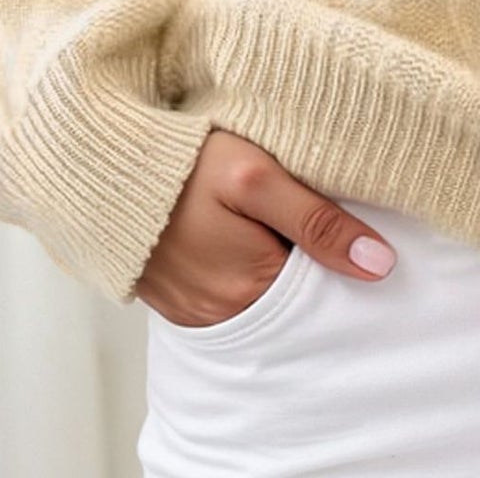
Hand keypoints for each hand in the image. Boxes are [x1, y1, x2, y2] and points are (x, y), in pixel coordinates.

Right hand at [134, 129, 396, 328]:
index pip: (324, 290)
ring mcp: (196, 310)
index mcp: (250, 290)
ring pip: (264, 293)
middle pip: (294, 296)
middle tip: (312, 210)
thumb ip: (318, 222)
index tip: (355, 221)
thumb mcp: (257, 178)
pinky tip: (242, 229)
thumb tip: (380, 266)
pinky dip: (245, 265)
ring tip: (272, 216)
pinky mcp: (177, 296)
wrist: (99, 163)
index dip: (341, 254)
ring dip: (277, 261)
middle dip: (311, 261)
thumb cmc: (180, 163)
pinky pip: (229, 291)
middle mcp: (223, 315)